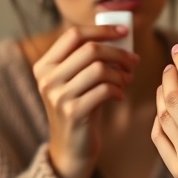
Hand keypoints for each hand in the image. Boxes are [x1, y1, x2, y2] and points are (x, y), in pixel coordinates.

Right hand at [33, 25, 138, 177]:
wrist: (71, 147)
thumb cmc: (81, 105)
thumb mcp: (77, 79)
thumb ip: (88, 57)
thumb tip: (121, 34)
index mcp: (44, 65)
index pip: (74, 35)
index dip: (102, 30)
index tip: (124, 32)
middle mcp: (47, 79)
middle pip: (90, 50)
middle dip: (118, 53)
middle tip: (133, 61)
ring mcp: (58, 96)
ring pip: (99, 69)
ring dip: (120, 73)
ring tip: (126, 81)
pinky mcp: (73, 112)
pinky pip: (105, 90)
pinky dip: (118, 90)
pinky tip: (120, 96)